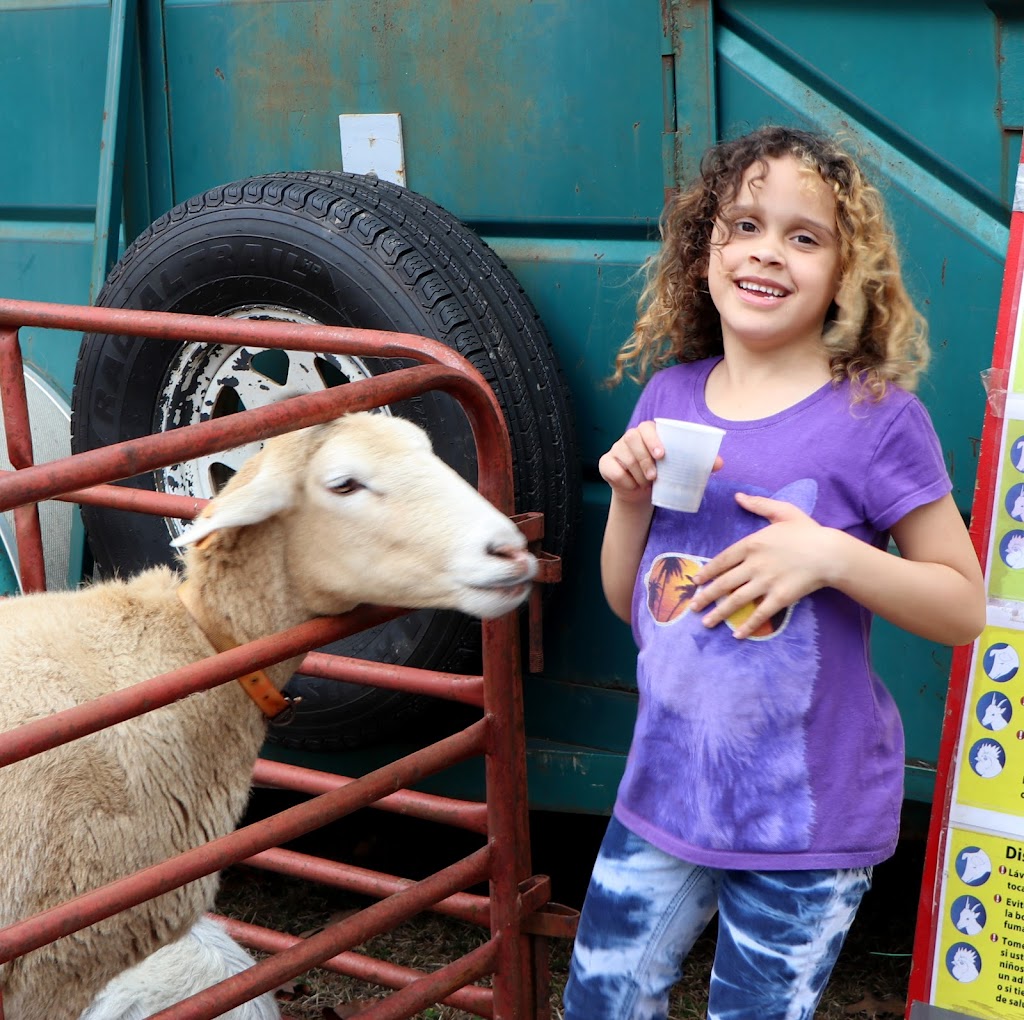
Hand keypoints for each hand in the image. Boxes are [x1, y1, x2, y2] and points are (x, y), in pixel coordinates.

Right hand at [599, 421, 722, 504]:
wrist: (641, 492)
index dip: (652, 438)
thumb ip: (698, 463)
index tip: (661, 454)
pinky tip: (632, 484)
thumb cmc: (662, 473)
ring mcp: (616, 450)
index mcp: (648, 432)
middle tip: (654, 476)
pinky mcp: (606, 463)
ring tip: (647, 482)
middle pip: (632, 439)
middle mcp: (630, 437)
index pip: (647, 427)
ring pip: (624, 457)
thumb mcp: (679, 467)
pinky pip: (614, 470)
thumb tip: (719, 464)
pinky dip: (625, 480)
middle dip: (644, 458)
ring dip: (637, 473)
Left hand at [689, 492, 840, 637]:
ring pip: (736, 600)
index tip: (696, 582)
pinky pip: (760, 614)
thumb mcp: (783, 512)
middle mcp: (754, 564)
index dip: (707, 572)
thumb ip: (759, 504)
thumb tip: (738, 496)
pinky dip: (748, 625)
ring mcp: (766, 582)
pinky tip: (736, 634)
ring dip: (719, 612)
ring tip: (705, 622)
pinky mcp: (780, 597)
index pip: (722, 560)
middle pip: (724, 583)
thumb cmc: (808, 531)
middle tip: (692, 606)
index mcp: (752, 544)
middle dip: (706, 596)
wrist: (831, 553)